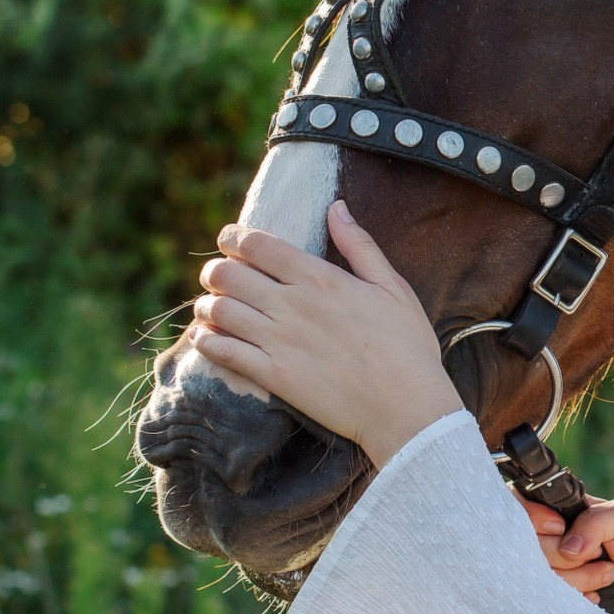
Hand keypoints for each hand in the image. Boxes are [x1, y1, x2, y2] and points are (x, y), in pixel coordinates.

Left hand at [190, 202, 459, 467]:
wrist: (406, 407)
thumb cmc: (407, 345)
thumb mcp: (393, 287)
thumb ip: (360, 245)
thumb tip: (336, 206)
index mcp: (319, 278)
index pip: (257, 245)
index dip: (233, 237)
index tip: (229, 240)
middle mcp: (292, 305)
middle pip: (227, 274)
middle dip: (215, 270)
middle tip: (219, 276)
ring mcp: (279, 342)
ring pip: (218, 311)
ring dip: (207, 305)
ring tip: (211, 307)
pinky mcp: (273, 376)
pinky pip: (223, 352)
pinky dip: (206, 341)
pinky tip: (206, 338)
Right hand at [524, 495, 613, 613]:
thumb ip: (595, 519)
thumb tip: (568, 546)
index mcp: (565, 512)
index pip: (522, 503)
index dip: (535, 517)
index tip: (560, 529)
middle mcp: (551, 540)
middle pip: (527, 542)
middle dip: (565, 554)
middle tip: (598, 555)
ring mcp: (549, 572)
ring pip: (536, 572)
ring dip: (577, 577)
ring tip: (607, 576)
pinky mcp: (552, 599)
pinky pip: (544, 598)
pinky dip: (574, 597)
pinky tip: (595, 597)